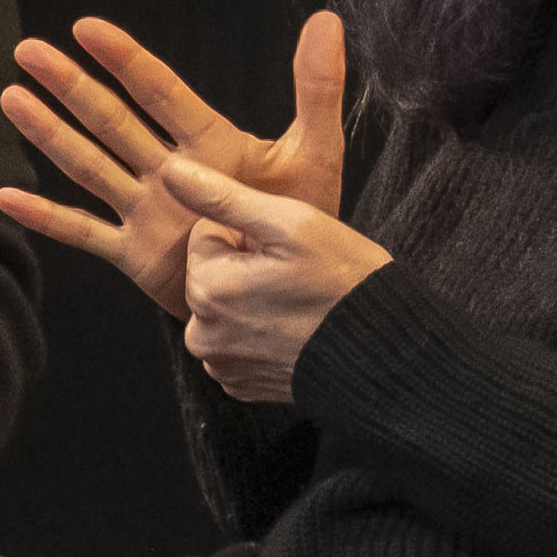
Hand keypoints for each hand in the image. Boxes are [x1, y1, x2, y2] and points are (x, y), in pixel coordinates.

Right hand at [0, 11, 349, 320]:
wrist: (291, 289)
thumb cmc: (302, 217)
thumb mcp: (315, 152)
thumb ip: (317, 89)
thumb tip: (327, 19)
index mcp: (207, 142)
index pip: (159, 91)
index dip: (124, 59)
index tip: (86, 27)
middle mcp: (167, 169)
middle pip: (110, 120)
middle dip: (69, 86)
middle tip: (27, 51)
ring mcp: (146, 210)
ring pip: (88, 165)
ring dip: (50, 133)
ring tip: (11, 98)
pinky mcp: (134, 254)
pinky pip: (83, 232)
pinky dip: (46, 217)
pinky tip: (8, 197)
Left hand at [150, 149, 390, 407]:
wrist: (386, 353)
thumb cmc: (344, 282)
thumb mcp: (291, 224)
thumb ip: (223, 197)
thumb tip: (171, 170)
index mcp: (207, 289)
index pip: (207, 235)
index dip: (249, 235)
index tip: (285, 251)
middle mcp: (202, 334)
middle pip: (211, 273)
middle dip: (246, 267)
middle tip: (296, 276)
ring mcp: (221, 364)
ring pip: (222, 307)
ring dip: (250, 300)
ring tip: (297, 304)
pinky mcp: (240, 385)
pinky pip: (235, 342)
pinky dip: (257, 333)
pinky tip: (293, 332)